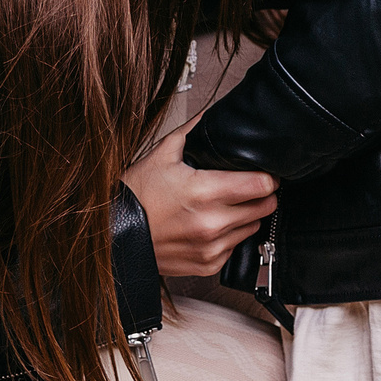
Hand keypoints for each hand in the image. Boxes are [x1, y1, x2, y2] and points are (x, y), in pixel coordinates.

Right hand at [123, 126, 276, 275]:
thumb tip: (215, 116)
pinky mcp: (207, 264)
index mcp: (205, 192)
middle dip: (261, 194)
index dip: (268, 175)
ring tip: (224, 205)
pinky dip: (230, 235)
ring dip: (246, 215)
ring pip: (253, 227)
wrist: (113, 235)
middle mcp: (211, 223)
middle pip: (265, 206)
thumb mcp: (162, 154)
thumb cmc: (136, 196)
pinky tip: (211, 224)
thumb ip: (194, 132)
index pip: (262, 185)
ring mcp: (211, 247)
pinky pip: (235, 247)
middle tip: (246, 186)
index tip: (263, 172)